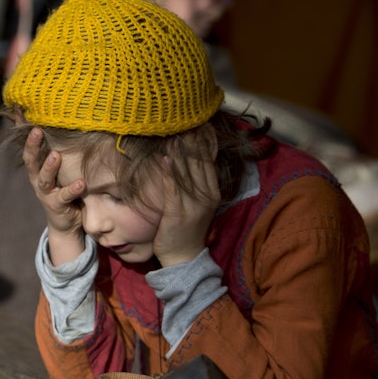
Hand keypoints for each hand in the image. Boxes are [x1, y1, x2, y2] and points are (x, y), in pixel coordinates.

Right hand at [24, 127, 86, 263]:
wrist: (66, 222)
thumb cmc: (62, 187)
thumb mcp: (56, 168)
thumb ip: (53, 149)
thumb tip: (52, 125)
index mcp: (36, 168)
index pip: (28, 146)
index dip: (24, 131)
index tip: (21, 112)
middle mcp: (38, 179)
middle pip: (31, 161)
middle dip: (32, 146)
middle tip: (37, 131)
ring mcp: (46, 193)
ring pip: (45, 179)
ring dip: (49, 167)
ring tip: (56, 156)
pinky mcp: (58, 205)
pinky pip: (65, 196)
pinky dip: (72, 189)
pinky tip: (81, 182)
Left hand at [153, 126, 219, 267]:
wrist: (184, 256)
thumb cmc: (188, 228)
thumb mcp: (200, 204)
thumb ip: (198, 183)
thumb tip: (191, 157)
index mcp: (213, 193)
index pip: (209, 161)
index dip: (203, 141)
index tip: (197, 123)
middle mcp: (206, 197)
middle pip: (199, 163)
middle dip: (191, 141)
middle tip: (182, 121)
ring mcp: (192, 206)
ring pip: (186, 173)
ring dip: (179, 152)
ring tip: (173, 133)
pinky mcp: (177, 214)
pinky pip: (172, 189)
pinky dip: (169, 172)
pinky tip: (164, 158)